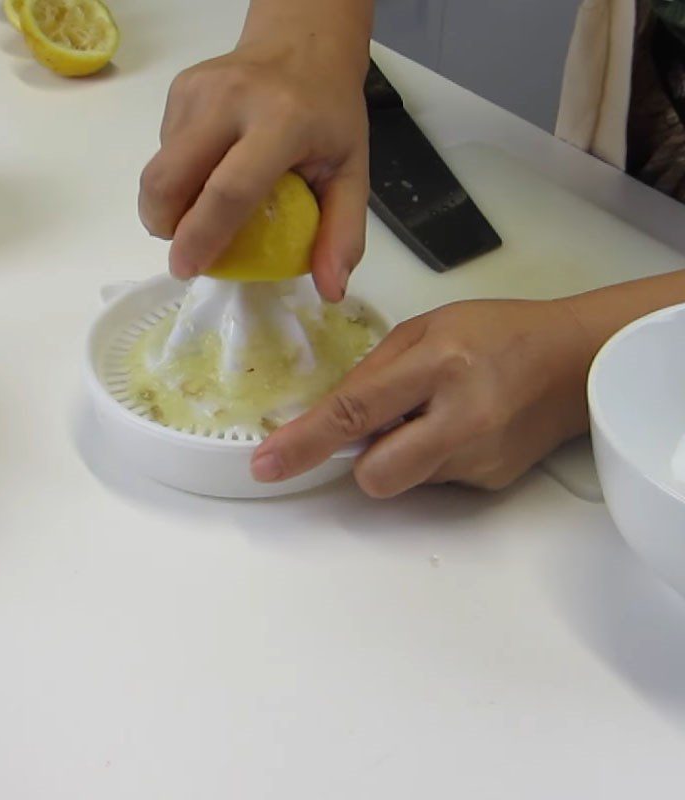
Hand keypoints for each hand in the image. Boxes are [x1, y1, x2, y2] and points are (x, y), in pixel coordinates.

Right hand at [138, 36, 369, 301]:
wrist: (304, 44)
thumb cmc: (330, 117)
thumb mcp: (352, 173)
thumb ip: (344, 233)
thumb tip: (331, 291)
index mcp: (281, 121)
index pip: (228, 190)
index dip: (202, 237)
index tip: (187, 269)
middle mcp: (231, 99)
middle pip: (169, 177)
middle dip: (165, 225)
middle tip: (184, 249)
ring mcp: (198, 90)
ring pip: (159, 167)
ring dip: (169, 205)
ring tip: (200, 213)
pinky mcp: (180, 89)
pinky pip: (163, 150)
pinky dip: (177, 178)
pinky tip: (207, 173)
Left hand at [251, 299, 592, 495]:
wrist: (574, 362)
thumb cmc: (497, 332)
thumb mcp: (427, 328)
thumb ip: (374, 370)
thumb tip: (329, 415)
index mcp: (439, 366)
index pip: (355, 412)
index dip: (304, 442)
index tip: (267, 464)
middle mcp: (461, 419)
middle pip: (376, 475)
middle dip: (362, 461)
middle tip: (384, 424)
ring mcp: (480, 458)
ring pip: (403, 480)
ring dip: (401, 453)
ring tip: (436, 413)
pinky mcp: (491, 481)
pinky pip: (434, 481)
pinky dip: (430, 458)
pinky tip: (459, 426)